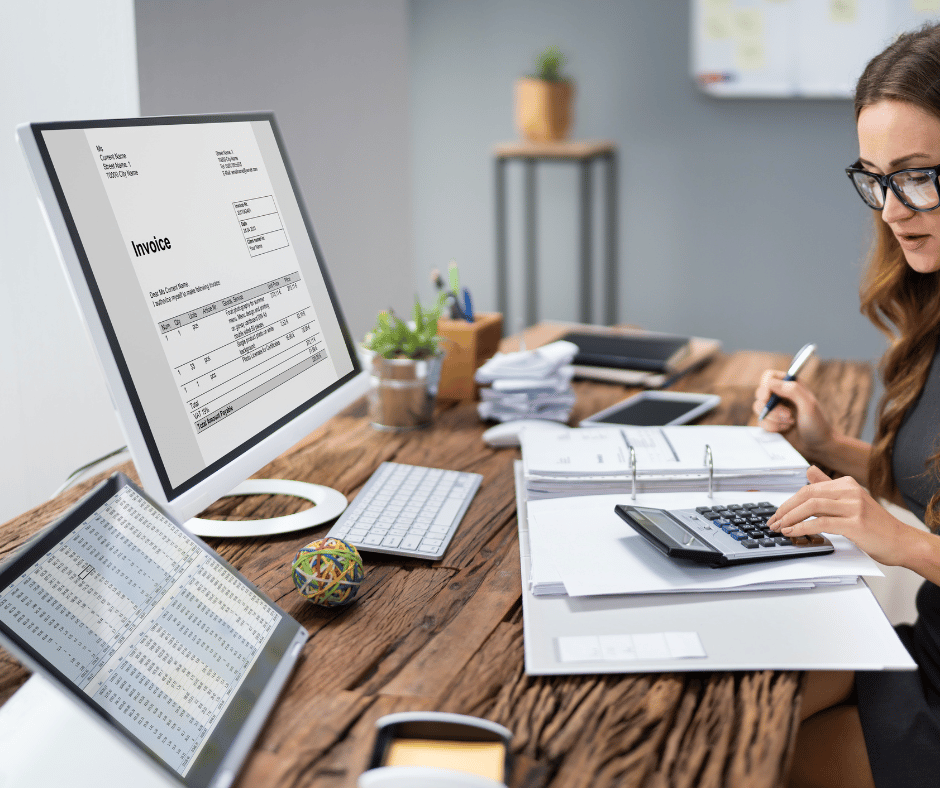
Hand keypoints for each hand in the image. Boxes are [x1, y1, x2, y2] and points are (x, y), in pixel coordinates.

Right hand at [753, 370, 833, 460]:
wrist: (818, 447)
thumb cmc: (817, 424)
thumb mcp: (809, 405)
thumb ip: (792, 390)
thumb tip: (770, 383)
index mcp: (791, 385)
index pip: (769, 376)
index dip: (765, 386)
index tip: (767, 397)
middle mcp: (781, 395)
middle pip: (760, 393)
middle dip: (772, 407)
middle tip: (788, 415)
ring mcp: (774, 409)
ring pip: (758, 408)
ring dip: (773, 418)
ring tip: (790, 423)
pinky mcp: (770, 422)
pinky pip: (761, 422)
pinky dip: (772, 427)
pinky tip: (785, 429)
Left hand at [767, 466, 910, 565]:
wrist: (902, 542)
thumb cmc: (875, 525)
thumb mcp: (851, 501)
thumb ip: (828, 486)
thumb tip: (809, 470)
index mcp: (846, 483)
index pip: (808, 489)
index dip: (789, 502)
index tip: (777, 514)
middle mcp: (850, 491)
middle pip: (807, 495)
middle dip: (785, 509)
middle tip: (772, 522)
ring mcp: (854, 506)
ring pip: (812, 506)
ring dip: (790, 518)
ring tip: (779, 528)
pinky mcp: (856, 523)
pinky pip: (822, 522)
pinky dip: (802, 527)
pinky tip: (792, 532)